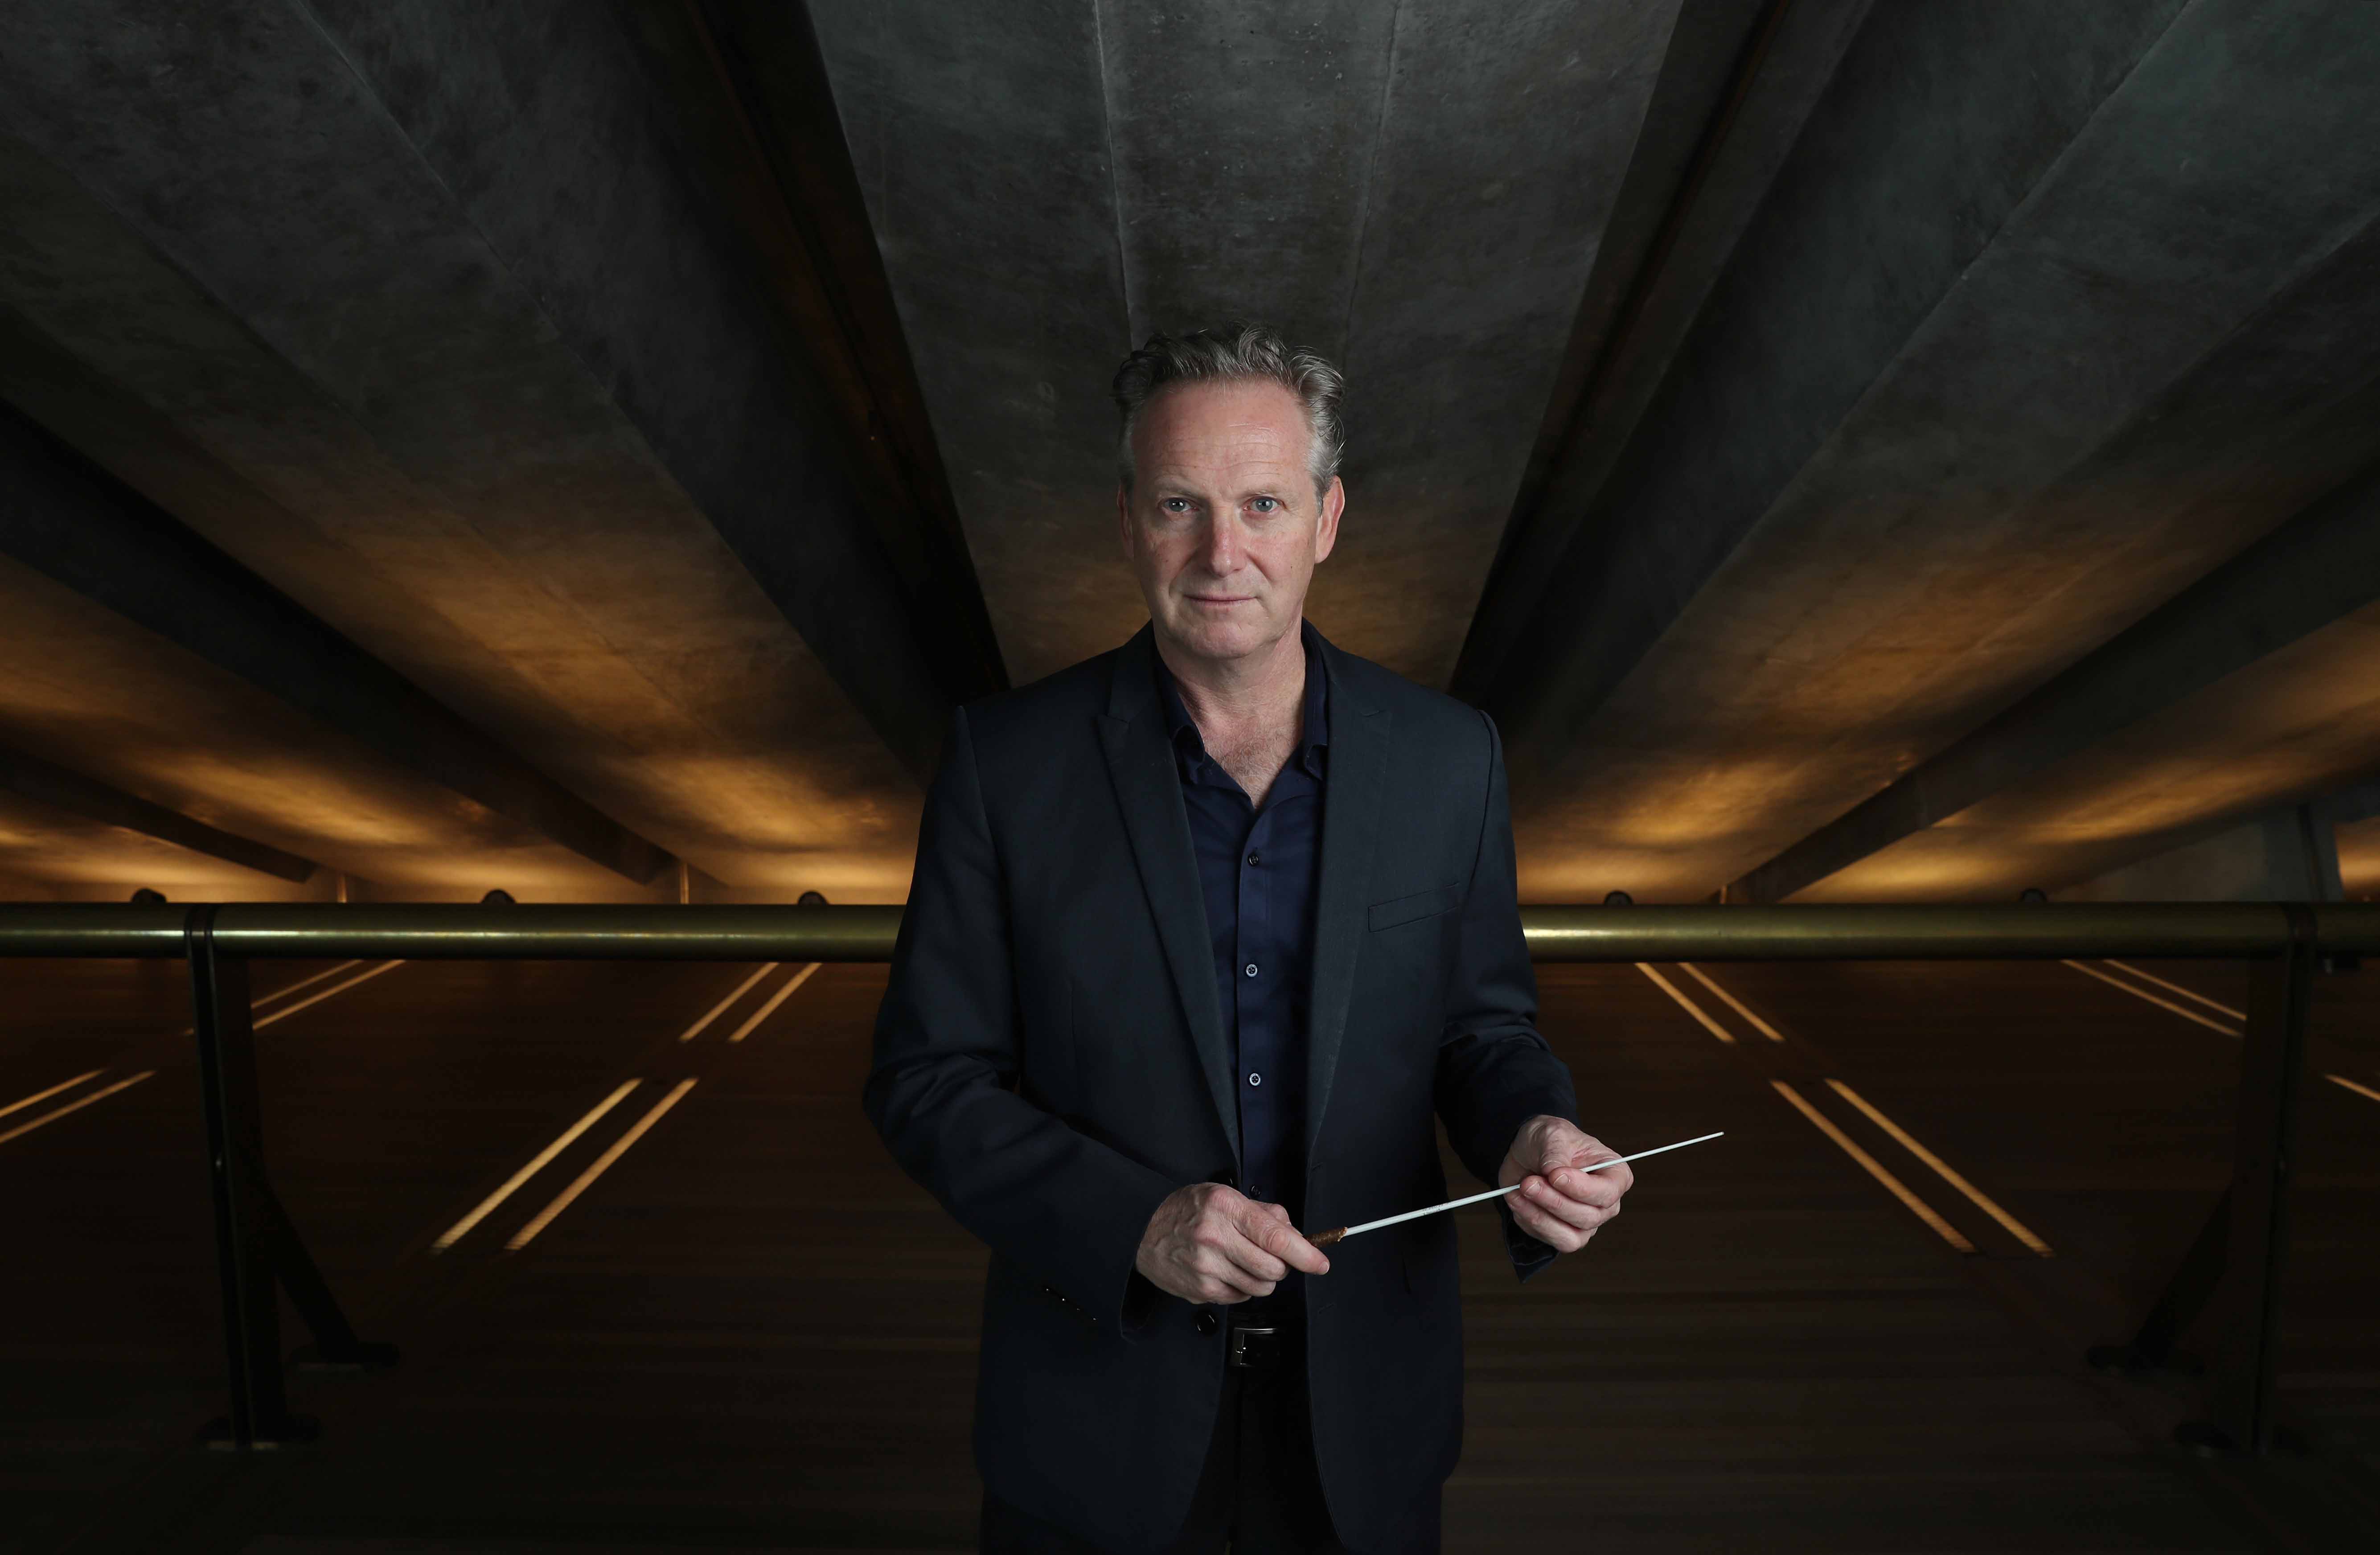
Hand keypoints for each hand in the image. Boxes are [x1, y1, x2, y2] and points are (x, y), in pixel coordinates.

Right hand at [1135, 1182, 1330, 1304]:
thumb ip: (1264, 1213)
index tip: (1320, 1263)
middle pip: (1273, 1268)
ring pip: (1261, 1287)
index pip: (1276, 1237)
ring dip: (1263, 1278)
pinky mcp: (1201, 1291)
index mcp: (1226, 1209)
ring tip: (1244, 1260)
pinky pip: (1241, 1297)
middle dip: (1282, 1265)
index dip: (1305, 1254)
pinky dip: (1243, 1287)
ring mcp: (1207, 1268)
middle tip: (1271, 1255)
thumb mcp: (1225, 1196)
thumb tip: (1296, 1235)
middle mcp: (1215, 1239)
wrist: (1142, 1229)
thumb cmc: (1186, 1210)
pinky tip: (1227, 1270)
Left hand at [1497, 1115, 1630, 1252]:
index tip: (1555, 1175)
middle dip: (1555, 1201)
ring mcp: (1586, 1222)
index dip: (1582, 1188)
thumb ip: (1556, 1155)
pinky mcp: (1564, 1233)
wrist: (1526, 1152)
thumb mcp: (1552, 1135)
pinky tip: (1517, 1200)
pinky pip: (1550, 1239)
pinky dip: (1530, 1222)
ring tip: (1521, 1191)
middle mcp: (1605, 1203)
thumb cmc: (1549, 1140)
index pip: (1608, 1192)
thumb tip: (1554, 1174)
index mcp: (1614, 1175)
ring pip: (1571, 1238)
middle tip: (1529, 1182)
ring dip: (1541, 1217)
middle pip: (1588, 1217)